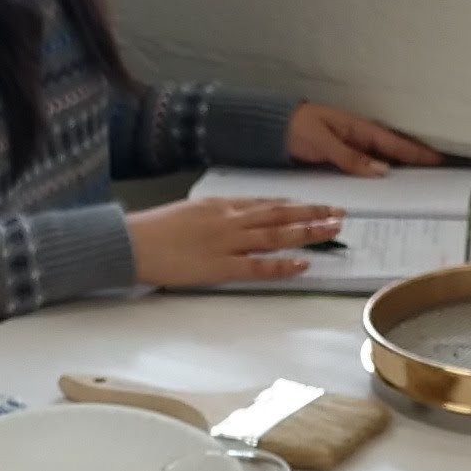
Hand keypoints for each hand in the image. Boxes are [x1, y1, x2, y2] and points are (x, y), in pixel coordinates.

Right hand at [129, 196, 343, 287]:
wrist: (132, 242)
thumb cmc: (153, 229)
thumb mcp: (188, 212)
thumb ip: (213, 215)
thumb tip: (231, 219)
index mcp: (220, 205)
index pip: (265, 203)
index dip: (294, 204)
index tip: (315, 205)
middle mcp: (229, 220)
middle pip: (279, 215)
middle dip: (311, 213)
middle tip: (338, 213)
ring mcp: (227, 242)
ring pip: (276, 235)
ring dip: (307, 232)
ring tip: (332, 231)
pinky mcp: (220, 266)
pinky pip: (258, 265)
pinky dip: (283, 264)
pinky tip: (303, 263)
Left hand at [284, 102, 439, 175]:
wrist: (271, 127)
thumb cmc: (297, 128)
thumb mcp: (323, 142)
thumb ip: (350, 157)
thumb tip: (383, 171)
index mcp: (359, 130)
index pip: (394, 144)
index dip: (417, 153)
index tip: (439, 160)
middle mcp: (359, 139)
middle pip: (393, 153)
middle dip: (415, 163)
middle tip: (438, 179)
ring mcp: (351, 149)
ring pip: (381, 162)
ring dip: (398, 172)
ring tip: (418, 187)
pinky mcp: (341, 159)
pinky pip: (365, 168)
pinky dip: (378, 176)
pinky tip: (385, 188)